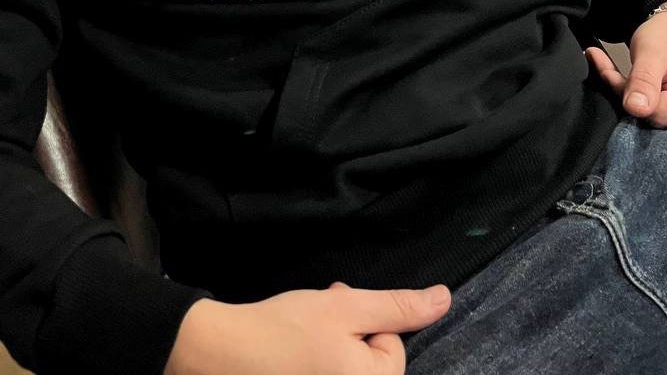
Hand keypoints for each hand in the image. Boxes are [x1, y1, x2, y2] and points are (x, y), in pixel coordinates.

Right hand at [164, 282, 450, 374]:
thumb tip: (445, 298)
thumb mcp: (345, 307)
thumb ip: (397, 306)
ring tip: (300, 336)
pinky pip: (326, 373)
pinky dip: (314, 364)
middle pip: (370, 360)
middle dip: (348, 332)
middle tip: (316, 321)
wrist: (221, 355)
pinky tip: (291, 355)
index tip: (331, 309)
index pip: (391, 345)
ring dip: (332, 347)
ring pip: (347, 367)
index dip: (362, 320)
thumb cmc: (284, 330)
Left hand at [585, 5, 666, 127]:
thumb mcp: (653, 49)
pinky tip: (622, 83)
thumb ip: (643, 80)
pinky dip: (635, 101)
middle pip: (657, 119)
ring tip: (615, 75)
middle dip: (629, 99)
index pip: (660, 114)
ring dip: (629, 99)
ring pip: (651, 119)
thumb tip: (635, 109)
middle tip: (610, 74)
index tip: (612, 78)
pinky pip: (653, 116)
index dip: (632, 99)